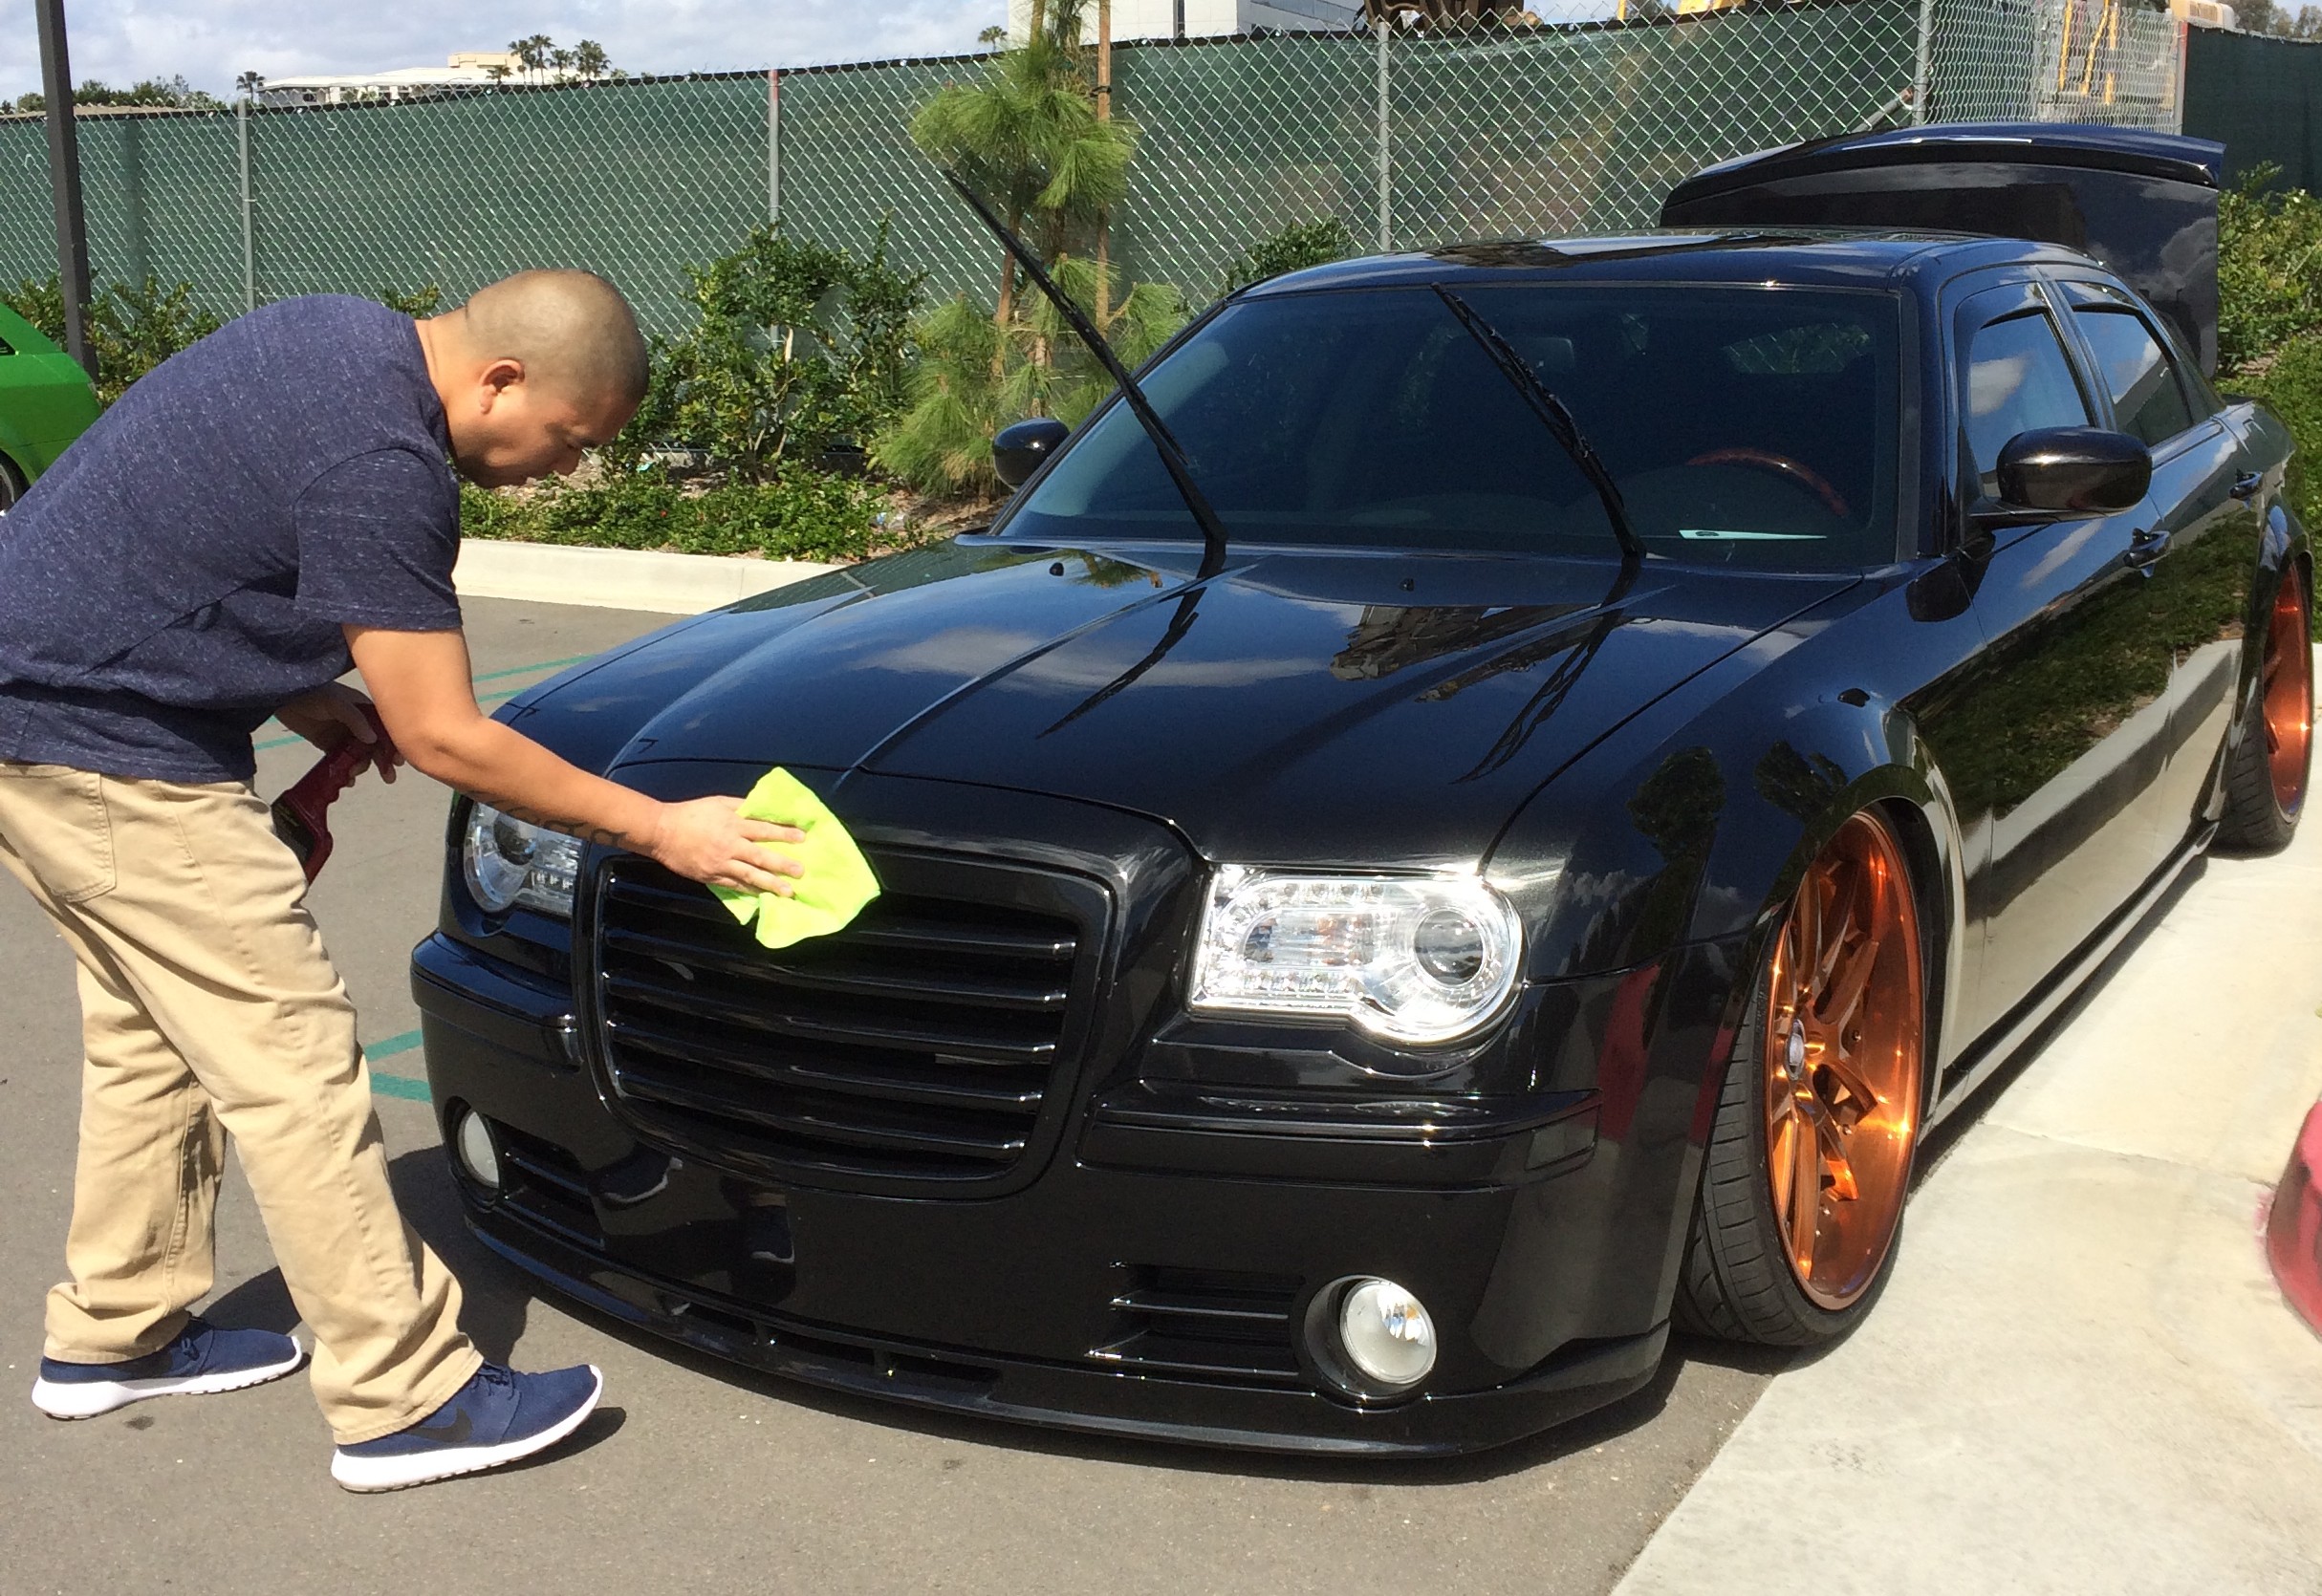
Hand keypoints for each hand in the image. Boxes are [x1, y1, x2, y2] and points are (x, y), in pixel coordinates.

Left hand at [277, 683, 400, 784]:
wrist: (283, 696)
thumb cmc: (313, 693)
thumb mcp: (336, 703)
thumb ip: (355, 720)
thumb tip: (373, 740)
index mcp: (364, 710)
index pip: (384, 729)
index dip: (393, 745)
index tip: (397, 761)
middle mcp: (357, 724)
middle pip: (376, 745)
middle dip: (382, 761)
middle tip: (387, 778)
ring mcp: (343, 735)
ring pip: (360, 755)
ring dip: (361, 767)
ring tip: (353, 774)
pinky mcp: (328, 744)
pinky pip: (342, 760)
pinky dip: (345, 770)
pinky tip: (346, 779)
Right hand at [648, 796, 805, 894]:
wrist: (661, 832)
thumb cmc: (691, 813)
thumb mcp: (718, 802)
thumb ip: (741, 806)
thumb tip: (763, 808)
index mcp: (732, 824)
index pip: (764, 830)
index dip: (784, 834)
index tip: (803, 838)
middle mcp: (729, 846)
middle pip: (761, 857)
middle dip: (783, 865)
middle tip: (801, 871)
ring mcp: (720, 864)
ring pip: (750, 876)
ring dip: (770, 884)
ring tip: (788, 891)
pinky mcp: (711, 877)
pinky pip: (734, 885)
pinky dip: (749, 890)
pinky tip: (762, 895)